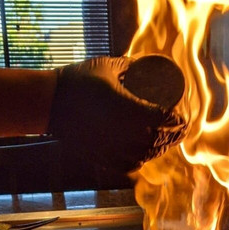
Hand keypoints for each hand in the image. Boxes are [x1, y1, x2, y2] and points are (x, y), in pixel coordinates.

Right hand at [49, 56, 185, 172]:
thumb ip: (129, 65)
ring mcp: (112, 148)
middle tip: (179, 127)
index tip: (181, 115)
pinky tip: (145, 155)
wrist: (47, 103)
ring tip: (166, 141)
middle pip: (159, 139)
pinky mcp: (100, 158)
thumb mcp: (107, 66)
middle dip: (174, 134)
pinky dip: (141, 161)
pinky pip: (128, 165)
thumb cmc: (77, 80)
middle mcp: (123, 132)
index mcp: (127, 108)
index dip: (178, 119)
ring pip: (146, 155)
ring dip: (160, 149)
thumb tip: (147, 64)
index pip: (163, 118)